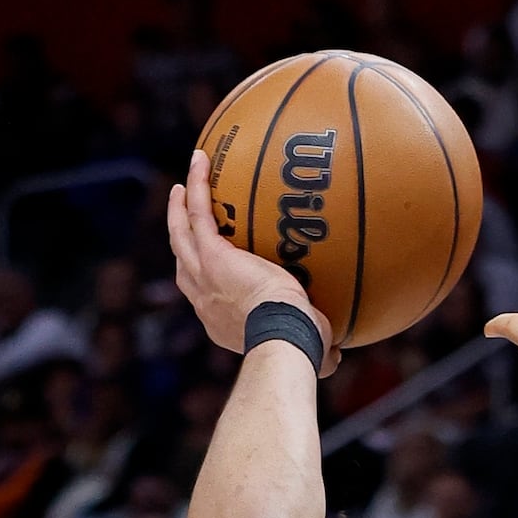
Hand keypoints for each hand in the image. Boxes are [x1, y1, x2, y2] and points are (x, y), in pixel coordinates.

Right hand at [169, 150, 337, 373]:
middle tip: (183, 218)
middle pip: (184, 265)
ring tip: (182, 185)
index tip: (212, 265)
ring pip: (181, 236)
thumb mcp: (308, 349)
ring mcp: (205, 276)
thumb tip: (338, 357)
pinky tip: (200, 160)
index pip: (207, 298)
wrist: (282, 339)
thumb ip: (320, 350)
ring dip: (179, 210)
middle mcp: (205, 300)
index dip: (205, 281)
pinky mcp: (212, 255)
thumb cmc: (299, 349)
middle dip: (181, 241)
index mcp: (222, 323)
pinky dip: (196, 186)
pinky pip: (198, 212)